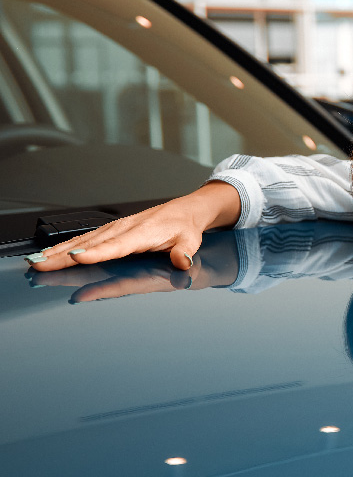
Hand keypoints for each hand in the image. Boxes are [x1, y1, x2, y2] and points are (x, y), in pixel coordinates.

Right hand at [28, 229, 240, 301]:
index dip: (97, 252)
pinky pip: (84, 239)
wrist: (184, 211)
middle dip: (64, 255)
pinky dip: (65, 246)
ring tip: (38, 262)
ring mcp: (115, 229)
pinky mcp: (111, 231)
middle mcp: (124, 229)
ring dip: (58, 252)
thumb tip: (182, 261)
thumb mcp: (191, 240)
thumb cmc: (184, 227)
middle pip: (90, 244)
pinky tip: (50, 254)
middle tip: (41, 265)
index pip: (116, 245)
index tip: (78, 257)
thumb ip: (185, 252)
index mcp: (142, 233)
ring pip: (82, 241)